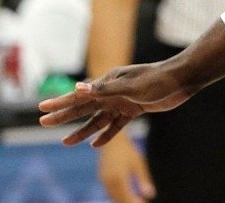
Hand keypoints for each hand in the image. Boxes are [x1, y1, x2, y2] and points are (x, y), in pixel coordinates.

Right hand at [40, 61, 191, 146]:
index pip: (79, 95)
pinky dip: (106, 134)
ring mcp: (123, 101)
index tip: (41, 108)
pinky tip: (95, 145)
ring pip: (98, 119)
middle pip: (83, 107)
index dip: (60, 102)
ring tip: (65, 142)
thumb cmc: (157, 79)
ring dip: (82, 131)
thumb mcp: (130, 85)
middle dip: (64, 116)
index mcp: (108, 82)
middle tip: (42, 123)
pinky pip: (115, 124)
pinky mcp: (134, 110)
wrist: (182, 80)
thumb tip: (78, 89)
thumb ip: (104, 90)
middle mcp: (113, 92)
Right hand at [97, 134, 154, 202]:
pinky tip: (126, 196)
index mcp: (119, 178)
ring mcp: (103, 180)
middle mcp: (109, 182)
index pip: (127, 197)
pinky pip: (109, 192)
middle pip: (119, 199)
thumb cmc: (128, 150)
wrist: (112, 141)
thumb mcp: (139, 164)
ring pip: (113, 196)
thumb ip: (143, 180)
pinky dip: (117, 196)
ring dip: (123, 200)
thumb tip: (150, 195)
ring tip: (135, 201)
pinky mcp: (101, 178)